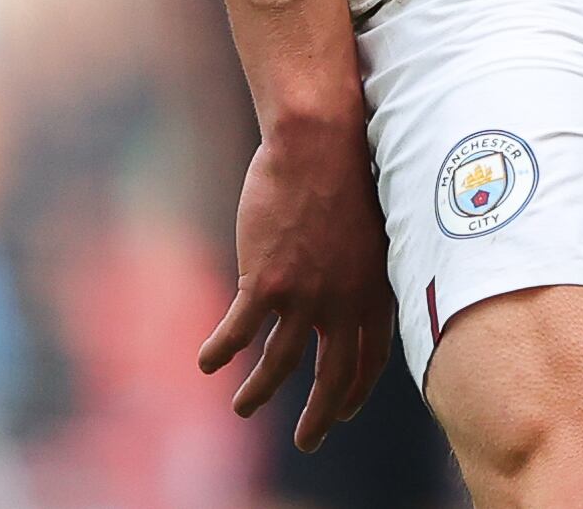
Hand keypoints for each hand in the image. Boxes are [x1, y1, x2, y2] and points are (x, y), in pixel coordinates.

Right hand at [199, 109, 394, 450]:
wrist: (321, 141)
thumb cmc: (348, 168)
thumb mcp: (375, 225)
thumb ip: (367, 264)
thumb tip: (360, 280)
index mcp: (375, 289)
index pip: (372, 356)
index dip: (358, 387)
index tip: (346, 408)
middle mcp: (343, 302)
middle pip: (333, 376)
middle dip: (319, 415)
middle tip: (309, 440)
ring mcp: (304, 296)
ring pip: (279, 364)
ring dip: (260, 392)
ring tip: (244, 409)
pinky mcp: (265, 282)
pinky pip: (240, 332)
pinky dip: (221, 350)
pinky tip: (207, 362)